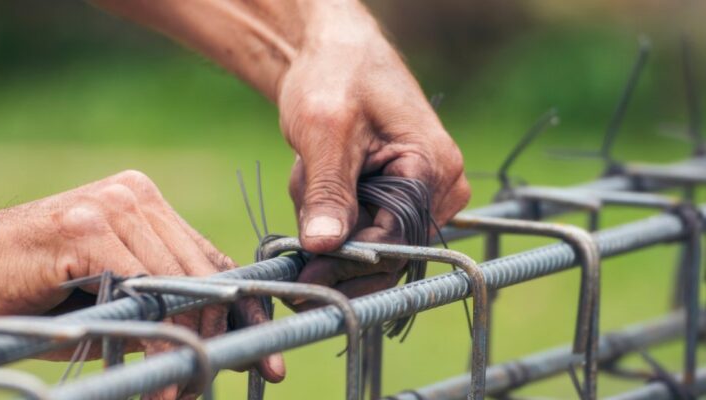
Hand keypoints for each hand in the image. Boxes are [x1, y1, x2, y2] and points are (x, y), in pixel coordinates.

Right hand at [0, 170, 284, 396]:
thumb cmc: (37, 295)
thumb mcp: (114, 301)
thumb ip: (164, 306)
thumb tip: (223, 340)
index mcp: (146, 203)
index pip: (211, 257)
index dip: (244, 305)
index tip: (268, 351)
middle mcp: (134, 195)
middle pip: (202, 268)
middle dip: (224, 327)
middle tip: (238, 372)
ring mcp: (111, 205)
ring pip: (177, 280)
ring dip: (187, 340)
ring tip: (185, 390)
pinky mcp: (85, 227)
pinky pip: (140, 285)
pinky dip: (153, 333)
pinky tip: (157, 373)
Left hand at [91, 0, 469, 299]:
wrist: (336, 52)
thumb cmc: (335, 75)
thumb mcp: (324, 131)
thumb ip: (327, 191)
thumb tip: (324, 248)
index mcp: (432, 168)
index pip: (396, 242)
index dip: (348, 264)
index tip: (302, 278)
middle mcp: (442, 187)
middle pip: (387, 249)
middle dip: (336, 236)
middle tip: (299, 204)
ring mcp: (426, 192)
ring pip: (373, 240)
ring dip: (332, 220)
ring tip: (310, 173)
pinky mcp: (405, 194)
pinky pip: (368, 225)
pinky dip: (335, 211)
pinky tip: (319, 175)